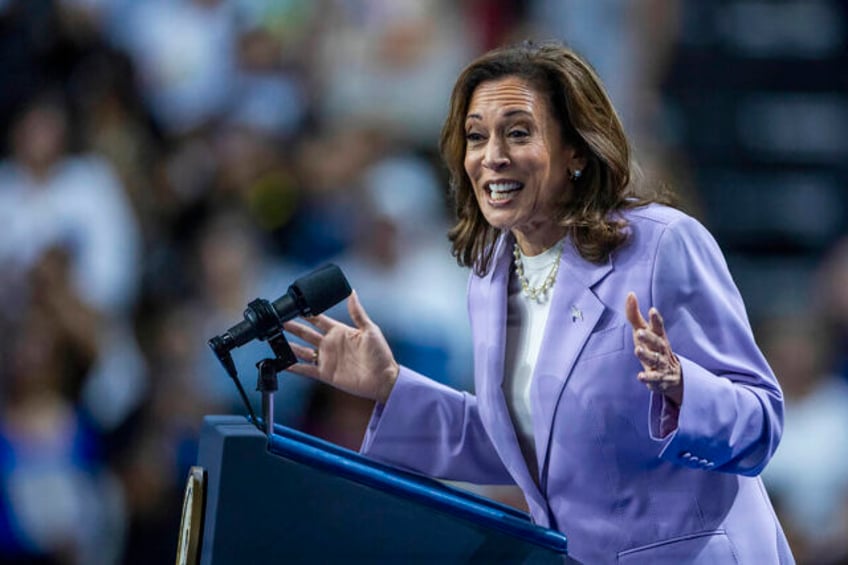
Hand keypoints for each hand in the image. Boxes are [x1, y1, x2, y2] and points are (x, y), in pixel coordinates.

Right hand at [283, 291, 398, 402]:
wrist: (383, 379)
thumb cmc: (380, 354)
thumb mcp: (370, 330)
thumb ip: (357, 312)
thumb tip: (352, 292)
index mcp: (340, 332)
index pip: (318, 320)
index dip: (306, 314)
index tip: (294, 307)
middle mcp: (331, 344)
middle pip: (307, 333)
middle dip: (293, 327)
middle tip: (280, 321)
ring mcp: (327, 359)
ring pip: (303, 351)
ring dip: (291, 345)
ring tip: (277, 339)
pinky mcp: (326, 374)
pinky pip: (306, 370)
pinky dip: (294, 367)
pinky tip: (284, 363)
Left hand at [625, 292, 682, 405]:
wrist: (671, 376)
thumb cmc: (653, 347)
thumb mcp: (643, 331)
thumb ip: (635, 314)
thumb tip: (630, 294)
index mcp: (658, 337)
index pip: (658, 327)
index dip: (656, 319)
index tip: (652, 310)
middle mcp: (662, 350)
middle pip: (657, 343)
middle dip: (649, 337)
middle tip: (639, 332)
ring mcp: (662, 364)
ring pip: (656, 360)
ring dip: (647, 355)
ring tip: (637, 350)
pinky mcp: (659, 379)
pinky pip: (654, 378)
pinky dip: (648, 378)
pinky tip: (640, 377)